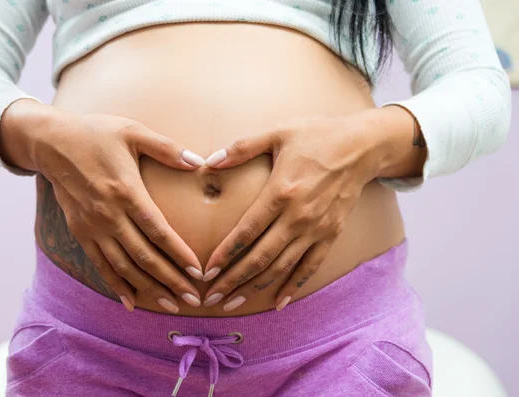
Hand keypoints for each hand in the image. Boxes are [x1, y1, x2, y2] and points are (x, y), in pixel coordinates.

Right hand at [32, 109, 206, 312]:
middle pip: (143, 256)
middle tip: (192, 299)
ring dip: (148, 288)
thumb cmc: (96, 133)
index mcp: (125, 191)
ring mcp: (92, 227)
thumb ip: (166, 148)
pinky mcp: (80, 232)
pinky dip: (116, 284)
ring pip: (123, 267)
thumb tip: (199, 162)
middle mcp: (108, 215)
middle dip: (170, 280)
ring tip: (170, 305)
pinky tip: (131, 301)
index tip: (198, 272)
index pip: (158, 231)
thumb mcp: (133, 131)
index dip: (179, 254)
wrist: (51, 142)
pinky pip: (100, 264)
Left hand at [201, 113, 384, 311]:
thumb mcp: (278, 132)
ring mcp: (316, 229)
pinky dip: (293, 286)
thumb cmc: (317, 135)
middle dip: (232, 280)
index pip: (246, 232)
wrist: (362, 146)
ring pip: (281, 267)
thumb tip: (209, 160)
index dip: (225, 255)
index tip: (206, 272)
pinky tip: (278, 301)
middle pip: (260, 257)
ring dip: (255, 288)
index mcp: (281, 192)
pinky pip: (310, 266)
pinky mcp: (331, 234)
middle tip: (210, 297)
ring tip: (232, 303)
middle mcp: (298, 217)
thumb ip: (242, 147)